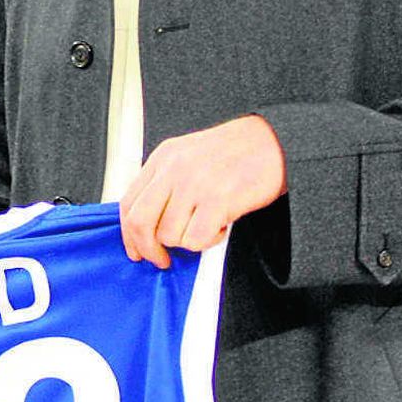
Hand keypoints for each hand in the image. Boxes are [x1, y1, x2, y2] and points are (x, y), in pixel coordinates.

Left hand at [118, 115, 286, 268]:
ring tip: (207, 226)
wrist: (273, 141)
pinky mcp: (218, 200)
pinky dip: (208, 242)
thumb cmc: (235, 153)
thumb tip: (149, 224)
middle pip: (140, 222)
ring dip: (187, 242)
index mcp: (163, 158)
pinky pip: (195, 240)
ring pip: (169, 235)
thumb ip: (165, 184)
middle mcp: (174, 169)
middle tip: (161, 259)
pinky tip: (221, 226)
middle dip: (148, 249)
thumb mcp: (188, 156)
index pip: (128, 203)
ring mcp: (195, 184)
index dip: (129, 235)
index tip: (137, 250)